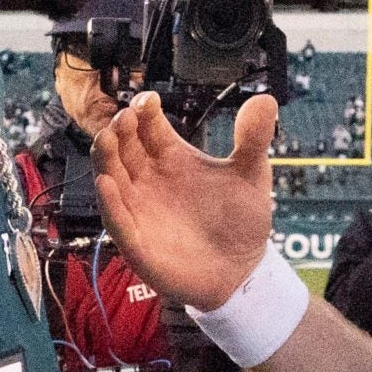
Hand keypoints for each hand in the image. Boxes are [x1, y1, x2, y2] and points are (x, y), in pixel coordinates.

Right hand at [93, 91, 278, 308]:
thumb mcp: (251, 175)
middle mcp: (149, 179)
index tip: (148, 100)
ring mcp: (139, 209)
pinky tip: (107, 184)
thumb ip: (253, 139)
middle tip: (127, 117)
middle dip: (120, 129)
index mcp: (172, 157)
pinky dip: (110, 203)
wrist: (241, 272)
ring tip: (108, 138)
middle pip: (122, 146)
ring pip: (111, 177)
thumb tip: (266, 100)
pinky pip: (116, 220)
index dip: (144, 110)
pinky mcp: (137, 242)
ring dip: (106, 157)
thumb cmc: (240, 222)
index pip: (148, 125)